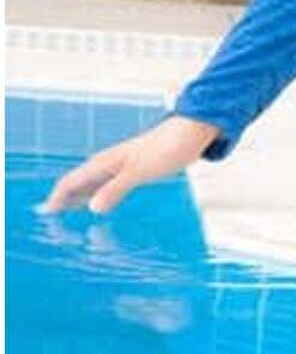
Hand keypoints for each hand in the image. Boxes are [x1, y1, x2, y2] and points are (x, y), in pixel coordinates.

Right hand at [40, 115, 220, 216]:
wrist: (190, 134)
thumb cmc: (167, 148)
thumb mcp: (139, 172)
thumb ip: (116, 189)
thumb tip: (93, 207)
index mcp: (105, 162)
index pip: (71, 181)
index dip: (58, 197)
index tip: (47, 213)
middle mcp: (108, 163)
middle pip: (78, 183)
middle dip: (65, 199)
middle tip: (54, 219)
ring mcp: (121, 166)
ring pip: (92, 184)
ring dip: (80, 198)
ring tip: (69, 215)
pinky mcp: (134, 170)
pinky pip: (107, 185)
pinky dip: (99, 196)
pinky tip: (101, 204)